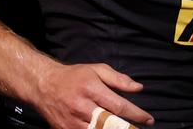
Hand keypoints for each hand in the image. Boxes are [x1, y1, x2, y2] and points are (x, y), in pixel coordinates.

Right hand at [31, 61, 152, 128]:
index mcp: (92, 89)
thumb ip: (118, 79)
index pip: (119, 106)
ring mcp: (72, 122)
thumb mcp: (96, 70)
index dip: (137, 114)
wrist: (43, 85)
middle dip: (128, 128)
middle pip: (110, 123)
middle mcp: (82, 107)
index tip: (149, 120)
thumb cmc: (73, 76)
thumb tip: (138, 88)